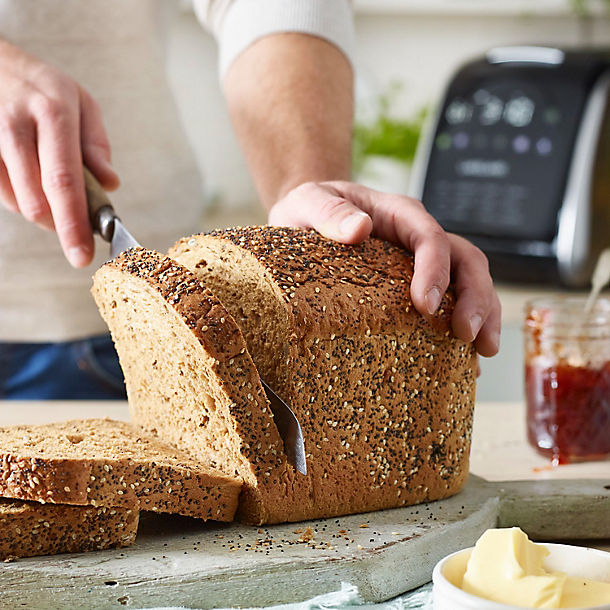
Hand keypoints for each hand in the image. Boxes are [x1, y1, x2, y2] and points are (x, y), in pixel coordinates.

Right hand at [0, 39, 118, 266]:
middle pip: (36, 200)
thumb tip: (110, 184)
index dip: (73, 224)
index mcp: (53, 112)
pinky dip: (19, 198)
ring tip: (48, 183)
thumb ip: (96, 146)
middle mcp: (15, 124)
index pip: (65, 181)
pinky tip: (26, 175)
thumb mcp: (81, 103)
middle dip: (59, 225)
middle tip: (74, 227)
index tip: (82, 256)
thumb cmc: (42, 88)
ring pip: (17, 202)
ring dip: (40, 210)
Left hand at [268, 180, 500, 356]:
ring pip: (469, 281)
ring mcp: (422, 262)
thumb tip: (359, 228)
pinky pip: (452, 303)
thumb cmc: (308, 210)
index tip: (425, 306)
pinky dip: (464, 330)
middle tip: (467, 336)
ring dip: (482, 314)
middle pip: (465, 259)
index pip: (429, 236)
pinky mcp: (418, 285)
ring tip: (483, 352)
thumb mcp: (308, 202)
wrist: (307, 219)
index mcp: (398, 214)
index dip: (435, 270)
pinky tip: (466, 362)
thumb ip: (328, 212)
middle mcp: (418, 237)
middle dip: (475, 297)